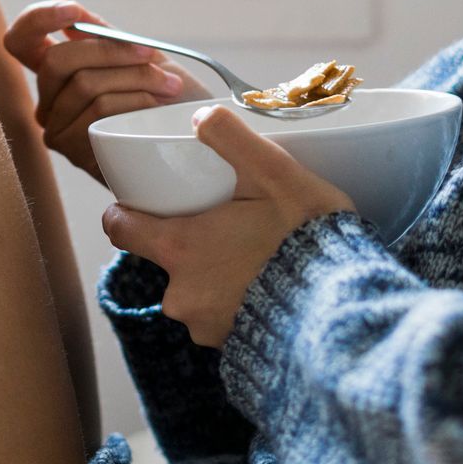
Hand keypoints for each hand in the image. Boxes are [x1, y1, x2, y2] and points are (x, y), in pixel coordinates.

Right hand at [2, 0, 213, 181]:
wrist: (192, 142)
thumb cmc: (165, 98)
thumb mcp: (138, 55)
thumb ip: (101, 32)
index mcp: (57, 73)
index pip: (20, 40)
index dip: (38, 19)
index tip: (73, 10)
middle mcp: (48, 103)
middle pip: (58, 61)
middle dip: (111, 51)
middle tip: (151, 54)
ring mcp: (58, 131)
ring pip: (86, 86)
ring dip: (137, 78)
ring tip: (170, 86)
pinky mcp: (77, 155)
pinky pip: (100, 114)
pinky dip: (136, 103)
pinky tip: (158, 108)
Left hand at [101, 102, 357, 347]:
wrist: (342, 305)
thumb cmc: (305, 237)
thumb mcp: (274, 173)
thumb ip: (231, 138)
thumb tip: (201, 116)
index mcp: (179, 247)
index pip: (120, 227)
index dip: (126, 210)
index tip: (145, 201)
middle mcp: (180, 294)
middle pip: (165, 257)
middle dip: (189, 241)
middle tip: (228, 221)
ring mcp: (204, 326)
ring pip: (195, 289)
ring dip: (216, 274)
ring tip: (257, 254)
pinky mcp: (231, 346)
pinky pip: (222, 316)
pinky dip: (239, 301)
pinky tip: (269, 285)